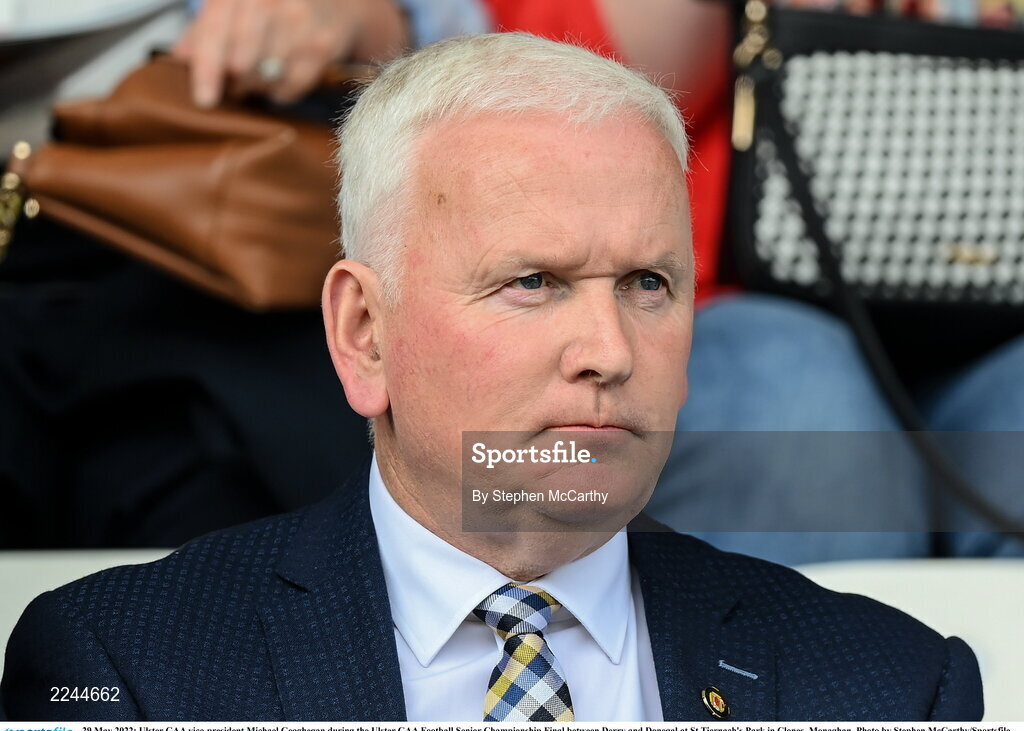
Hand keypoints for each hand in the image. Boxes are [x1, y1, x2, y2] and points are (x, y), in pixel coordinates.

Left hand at [173, 0, 407, 107]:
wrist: (338, 1)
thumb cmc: (279, 4)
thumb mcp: (237, 5)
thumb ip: (205, 30)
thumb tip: (177, 59)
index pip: (216, 33)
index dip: (207, 70)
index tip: (205, 99)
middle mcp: (269, 0)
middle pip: (240, 61)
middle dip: (235, 78)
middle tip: (237, 78)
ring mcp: (299, 21)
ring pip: (265, 77)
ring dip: (258, 85)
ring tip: (262, 72)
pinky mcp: (321, 46)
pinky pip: (291, 86)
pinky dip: (281, 90)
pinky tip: (282, 75)